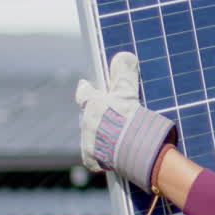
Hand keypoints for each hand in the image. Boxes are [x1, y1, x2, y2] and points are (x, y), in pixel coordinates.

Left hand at [75, 52, 176, 188]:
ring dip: (101, 135)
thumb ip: (124, 74)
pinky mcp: (92, 159)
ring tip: (117, 137)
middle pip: (89, 116)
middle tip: (111, 116)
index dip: (86, 89)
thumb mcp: (128, 92)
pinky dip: (102, 153)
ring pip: (91, 136)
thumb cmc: (128, 118)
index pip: (84, 93)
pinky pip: (95, 155)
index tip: (86, 85)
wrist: (130, 150)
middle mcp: (86, 123)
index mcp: (92, 104)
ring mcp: (88, 142)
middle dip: (97, 115)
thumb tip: (124, 55)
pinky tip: (113, 153)